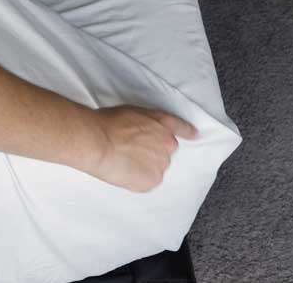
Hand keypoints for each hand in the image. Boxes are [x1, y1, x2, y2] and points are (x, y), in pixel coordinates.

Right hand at [80, 105, 197, 192]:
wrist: (98, 142)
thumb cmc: (109, 124)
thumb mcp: (133, 110)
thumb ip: (151, 119)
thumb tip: (157, 128)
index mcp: (164, 126)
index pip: (180, 128)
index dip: (187, 132)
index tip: (194, 135)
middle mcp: (168, 146)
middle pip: (163, 152)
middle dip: (150, 152)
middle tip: (129, 150)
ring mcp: (160, 165)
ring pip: (155, 168)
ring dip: (143, 166)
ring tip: (122, 161)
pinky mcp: (151, 181)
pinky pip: (145, 182)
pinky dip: (136, 179)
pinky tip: (122, 171)